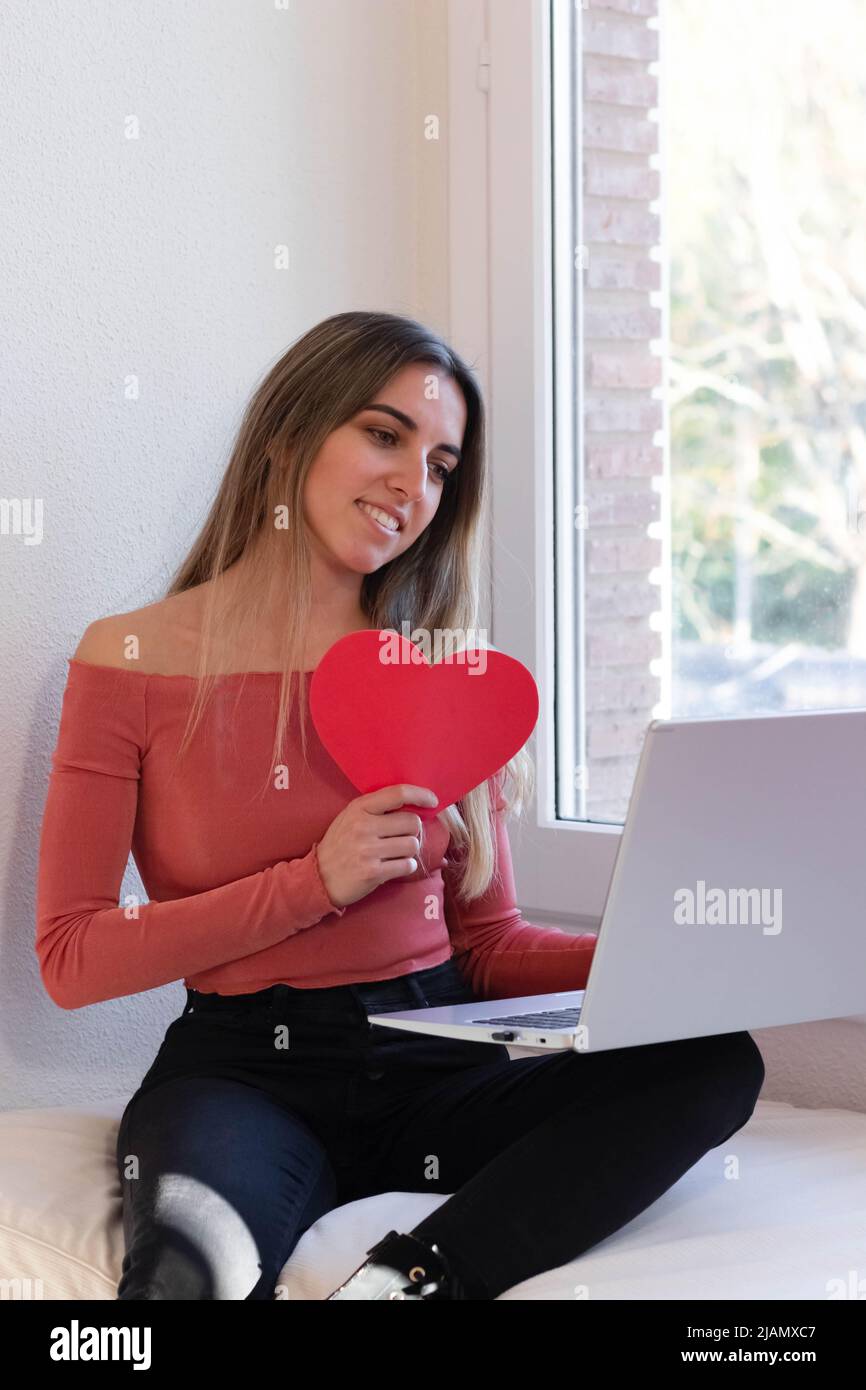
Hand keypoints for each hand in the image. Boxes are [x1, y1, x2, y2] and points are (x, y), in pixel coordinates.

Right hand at [316, 784, 438, 908]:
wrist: (318, 877)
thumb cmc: (340, 845)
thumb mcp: (350, 817)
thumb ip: (376, 808)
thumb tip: (414, 804)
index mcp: (359, 808)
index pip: (398, 794)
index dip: (421, 795)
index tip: (432, 801)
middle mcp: (363, 826)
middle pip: (412, 822)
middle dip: (413, 831)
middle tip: (402, 838)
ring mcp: (368, 850)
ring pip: (412, 845)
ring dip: (409, 851)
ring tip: (395, 854)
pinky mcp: (373, 872)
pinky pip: (407, 865)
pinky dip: (406, 866)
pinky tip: (394, 867)